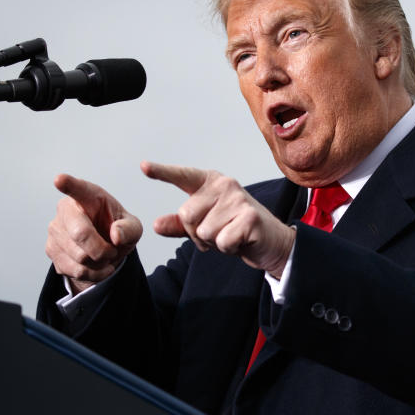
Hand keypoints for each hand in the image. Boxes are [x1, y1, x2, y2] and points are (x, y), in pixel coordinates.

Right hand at [45, 174, 142, 292]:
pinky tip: (97, 267)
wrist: (104, 249)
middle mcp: (66, 209)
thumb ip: (130, 229)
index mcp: (88, 196)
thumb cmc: (117, 230)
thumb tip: (116, 235)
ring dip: (100, 264)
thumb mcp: (133, 227)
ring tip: (105, 257)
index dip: (68, 184)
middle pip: (81, 234)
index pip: (77, 189)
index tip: (59, 180)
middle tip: (112, 251)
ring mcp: (55, 230)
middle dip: (103, 250)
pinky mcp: (51, 250)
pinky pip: (74, 270)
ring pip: (79, 257)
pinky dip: (93, 274)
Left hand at [141, 161, 295, 278]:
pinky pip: (221, 241)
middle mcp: (224, 185)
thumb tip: (156, 225)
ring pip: (203, 231)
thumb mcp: (204, 226)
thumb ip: (180, 225)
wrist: (271, 242)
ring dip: (214, 242)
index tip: (143, 166)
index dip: (162, 172)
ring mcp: (238, 199)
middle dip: (196, 233)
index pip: (182, 176)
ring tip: (231, 235)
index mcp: (210, 182)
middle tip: (218, 232)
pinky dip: (228, 248)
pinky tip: (240, 240)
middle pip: (186, 215)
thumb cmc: (235, 229)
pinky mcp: (249, 217)